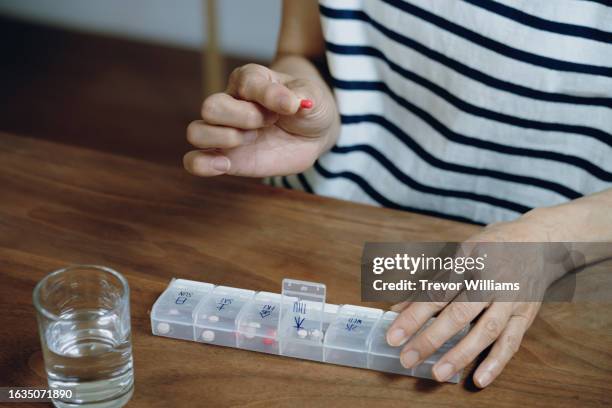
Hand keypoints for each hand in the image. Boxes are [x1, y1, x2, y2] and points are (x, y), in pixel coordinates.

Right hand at [184, 63, 337, 176]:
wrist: (312, 133)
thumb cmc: (308, 107)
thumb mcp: (313, 96)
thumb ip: (300, 95)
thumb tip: (290, 102)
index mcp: (251, 80)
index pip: (245, 82)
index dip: (268, 96)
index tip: (291, 106)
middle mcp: (231, 102)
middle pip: (211, 107)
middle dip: (243, 118)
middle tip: (270, 123)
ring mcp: (225, 131)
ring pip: (196, 132)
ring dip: (224, 139)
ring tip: (252, 140)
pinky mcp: (227, 157)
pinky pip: (195, 161)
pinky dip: (202, 165)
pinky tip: (225, 165)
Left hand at [386, 211, 567, 387]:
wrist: (539, 242)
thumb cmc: (490, 247)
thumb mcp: (458, 254)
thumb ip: (428, 283)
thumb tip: (397, 308)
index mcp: (468, 261)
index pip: (436, 292)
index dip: (413, 315)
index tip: (393, 335)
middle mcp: (491, 280)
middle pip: (458, 312)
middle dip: (431, 338)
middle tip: (407, 358)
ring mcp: (511, 298)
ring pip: (486, 330)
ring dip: (461, 354)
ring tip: (438, 373)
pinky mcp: (526, 314)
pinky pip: (511, 342)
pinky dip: (496, 362)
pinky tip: (479, 379)